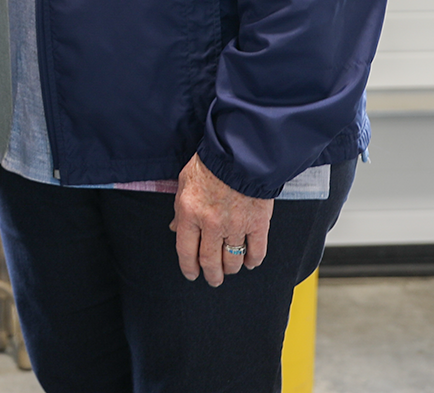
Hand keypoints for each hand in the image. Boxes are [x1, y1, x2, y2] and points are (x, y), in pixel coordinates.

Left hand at [171, 154, 272, 285]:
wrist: (239, 153)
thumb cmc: (208, 165)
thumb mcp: (184, 183)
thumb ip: (180, 210)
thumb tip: (175, 229)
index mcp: (189, 213)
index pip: (185, 250)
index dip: (188, 267)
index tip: (191, 275)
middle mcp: (211, 223)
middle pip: (210, 261)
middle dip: (211, 275)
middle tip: (213, 280)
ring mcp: (236, 225)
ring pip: (232, 259)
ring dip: (230, 269)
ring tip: (229, 270)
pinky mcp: (258, 224)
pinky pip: (256, 251)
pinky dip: (253, 261)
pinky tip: (249, 262)